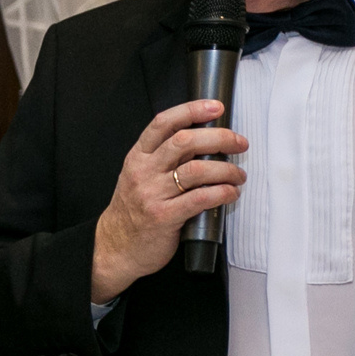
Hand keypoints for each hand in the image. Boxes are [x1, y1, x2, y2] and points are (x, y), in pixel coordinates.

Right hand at [92, 100, 249, 302]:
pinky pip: (200, 199)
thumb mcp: (138, 176)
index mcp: (138, 157)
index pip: (164, 123)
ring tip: (238, 175)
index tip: (216, 108)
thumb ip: (163, 159)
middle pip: (185, 141)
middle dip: (220, 138)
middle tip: (239, 143)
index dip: (192, 110)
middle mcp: (144, 171)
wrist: (115, 247)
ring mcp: (152, 194)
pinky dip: (222, 193)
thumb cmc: (133, 211)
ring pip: (197, 170)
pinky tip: (230, 193)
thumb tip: (205, 142)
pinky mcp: (164, 217)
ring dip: (226, 169)